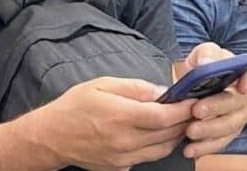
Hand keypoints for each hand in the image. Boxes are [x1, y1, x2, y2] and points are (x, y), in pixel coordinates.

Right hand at [29, 76, 194, 170]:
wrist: (52, 136)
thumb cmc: (75, 105)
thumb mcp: (103, 85)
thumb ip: (135, 88)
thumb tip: (161, 91)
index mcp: (120, 116)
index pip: (162, 117)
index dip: (182, 109)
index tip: (193, 100)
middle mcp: (124, 140)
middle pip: (167, 134)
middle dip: (184, 121)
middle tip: (194, 108)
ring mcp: (123, 158)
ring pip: (162, 150)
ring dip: (176, 136)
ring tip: (182, 121)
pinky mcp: (121, 167)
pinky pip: (148, 157)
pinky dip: (160, 146)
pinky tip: (161, 134)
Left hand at [181, 43, 246, 157]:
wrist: (190, 86)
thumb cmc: (201, 67)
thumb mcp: (201, 55)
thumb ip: (205, 55)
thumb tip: (207, 62)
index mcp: (241, 73)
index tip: (242, 86)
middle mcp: (243, 96)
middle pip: (237, 104)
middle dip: (216, 108)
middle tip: (196, 110)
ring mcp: (236, 116)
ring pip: (230, 126)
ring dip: (210, 130)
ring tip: (190, 131)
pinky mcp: (227, 133)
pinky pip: (220, 142)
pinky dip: (204, 146)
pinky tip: (190, 148)